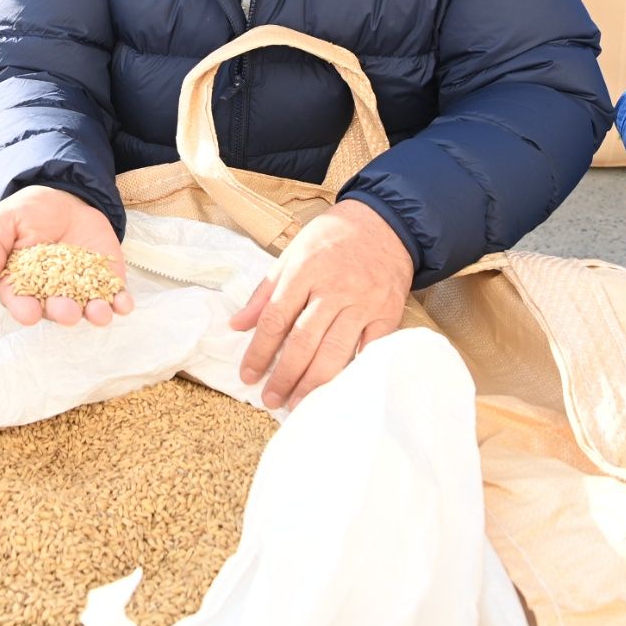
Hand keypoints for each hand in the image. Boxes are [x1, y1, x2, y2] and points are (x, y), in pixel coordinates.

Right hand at [0, 185, 133, 326]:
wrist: (64, 199)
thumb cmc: (28, 213)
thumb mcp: (3, 219)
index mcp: (20, 284)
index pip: (19, 301)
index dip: (23, 308)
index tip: (28, 312)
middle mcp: (51, 293)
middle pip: (56, 309)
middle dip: (62, 312)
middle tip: (67, 312)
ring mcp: (81, 289)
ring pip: (87, 308)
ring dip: (94, 313)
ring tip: (99, 313)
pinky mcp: (106, 280)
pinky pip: (115, 296)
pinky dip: (120, 302)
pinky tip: (125, 304)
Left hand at [230, 199, 413, 409]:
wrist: (384, 223)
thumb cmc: (332, 238)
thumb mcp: (292, 253)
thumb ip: (265, 291)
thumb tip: (237, 324)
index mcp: (305, 270)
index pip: (276, 319)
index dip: (259, 352)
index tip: (248, 375)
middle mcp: (334, 288)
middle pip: (304, 341)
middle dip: (284, 376)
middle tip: (271, 399)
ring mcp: (363, 302)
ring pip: (335, 351)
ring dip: (313, 382)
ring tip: (298, 403)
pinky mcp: (388, 313)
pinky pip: (370, 350)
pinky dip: (355, 372)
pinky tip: (339, 390)